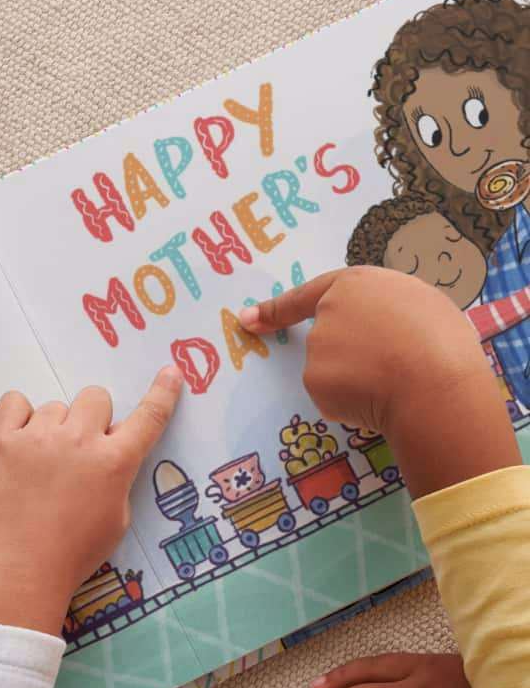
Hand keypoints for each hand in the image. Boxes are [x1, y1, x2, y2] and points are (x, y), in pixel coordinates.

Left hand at [0, 368, 182, 634]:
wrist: (19, 570)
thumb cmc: (73, 554)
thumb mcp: (116, 520)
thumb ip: (116, 478)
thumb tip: (107, 453)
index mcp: (115, 462)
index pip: (148, 417)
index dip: (162, 393)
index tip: (170, 373)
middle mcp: (79, 441)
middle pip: (95, 398)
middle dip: (91, 419)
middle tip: (77, 450)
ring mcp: (38, 437)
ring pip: (54, 406)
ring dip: (53, 428)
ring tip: (40, 464)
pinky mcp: (1, 439)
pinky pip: (14, 402)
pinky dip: (18, 417)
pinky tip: (17, 443)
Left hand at [239, 267, 519, 497]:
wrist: (435, 385)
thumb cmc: (440, 342)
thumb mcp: (419, 305)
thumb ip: (384, 310)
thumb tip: (374, 327)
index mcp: (355, 284)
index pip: (307, 295)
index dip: (277, 309)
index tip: (247, 319)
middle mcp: (327, 312)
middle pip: (330, 340)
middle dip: (354, 357)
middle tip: (396, 367)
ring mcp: (316, 347)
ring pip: (334, 371)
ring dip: (359, 380)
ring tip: (399, 380)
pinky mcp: (313, 380)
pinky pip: (334, 396)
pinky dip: (354, 403)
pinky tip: (380, 400)